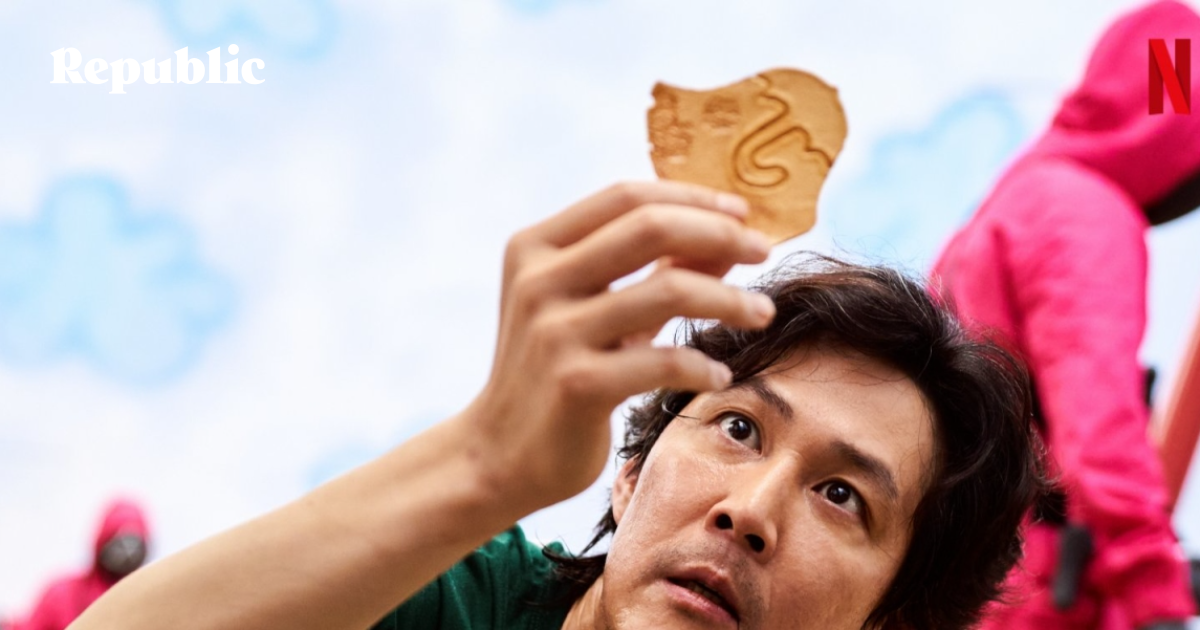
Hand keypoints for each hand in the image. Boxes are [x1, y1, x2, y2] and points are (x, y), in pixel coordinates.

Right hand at [459, 181, 775, 515]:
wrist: (499, 455)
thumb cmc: (556, 373)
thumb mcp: (598, 310)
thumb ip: (653, 269)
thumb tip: (729, 235)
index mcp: (535, 248)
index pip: (625, 197)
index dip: (690, 197)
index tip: (741, 213)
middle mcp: (538, 281)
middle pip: (648, 227)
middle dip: (719, 233)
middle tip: (765, 250)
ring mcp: (554, 332)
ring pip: (667, 290)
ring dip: (729, 298)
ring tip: (761, 313)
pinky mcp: (575, 385)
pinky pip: (662, 361)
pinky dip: (701, 365)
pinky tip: (719, 376)